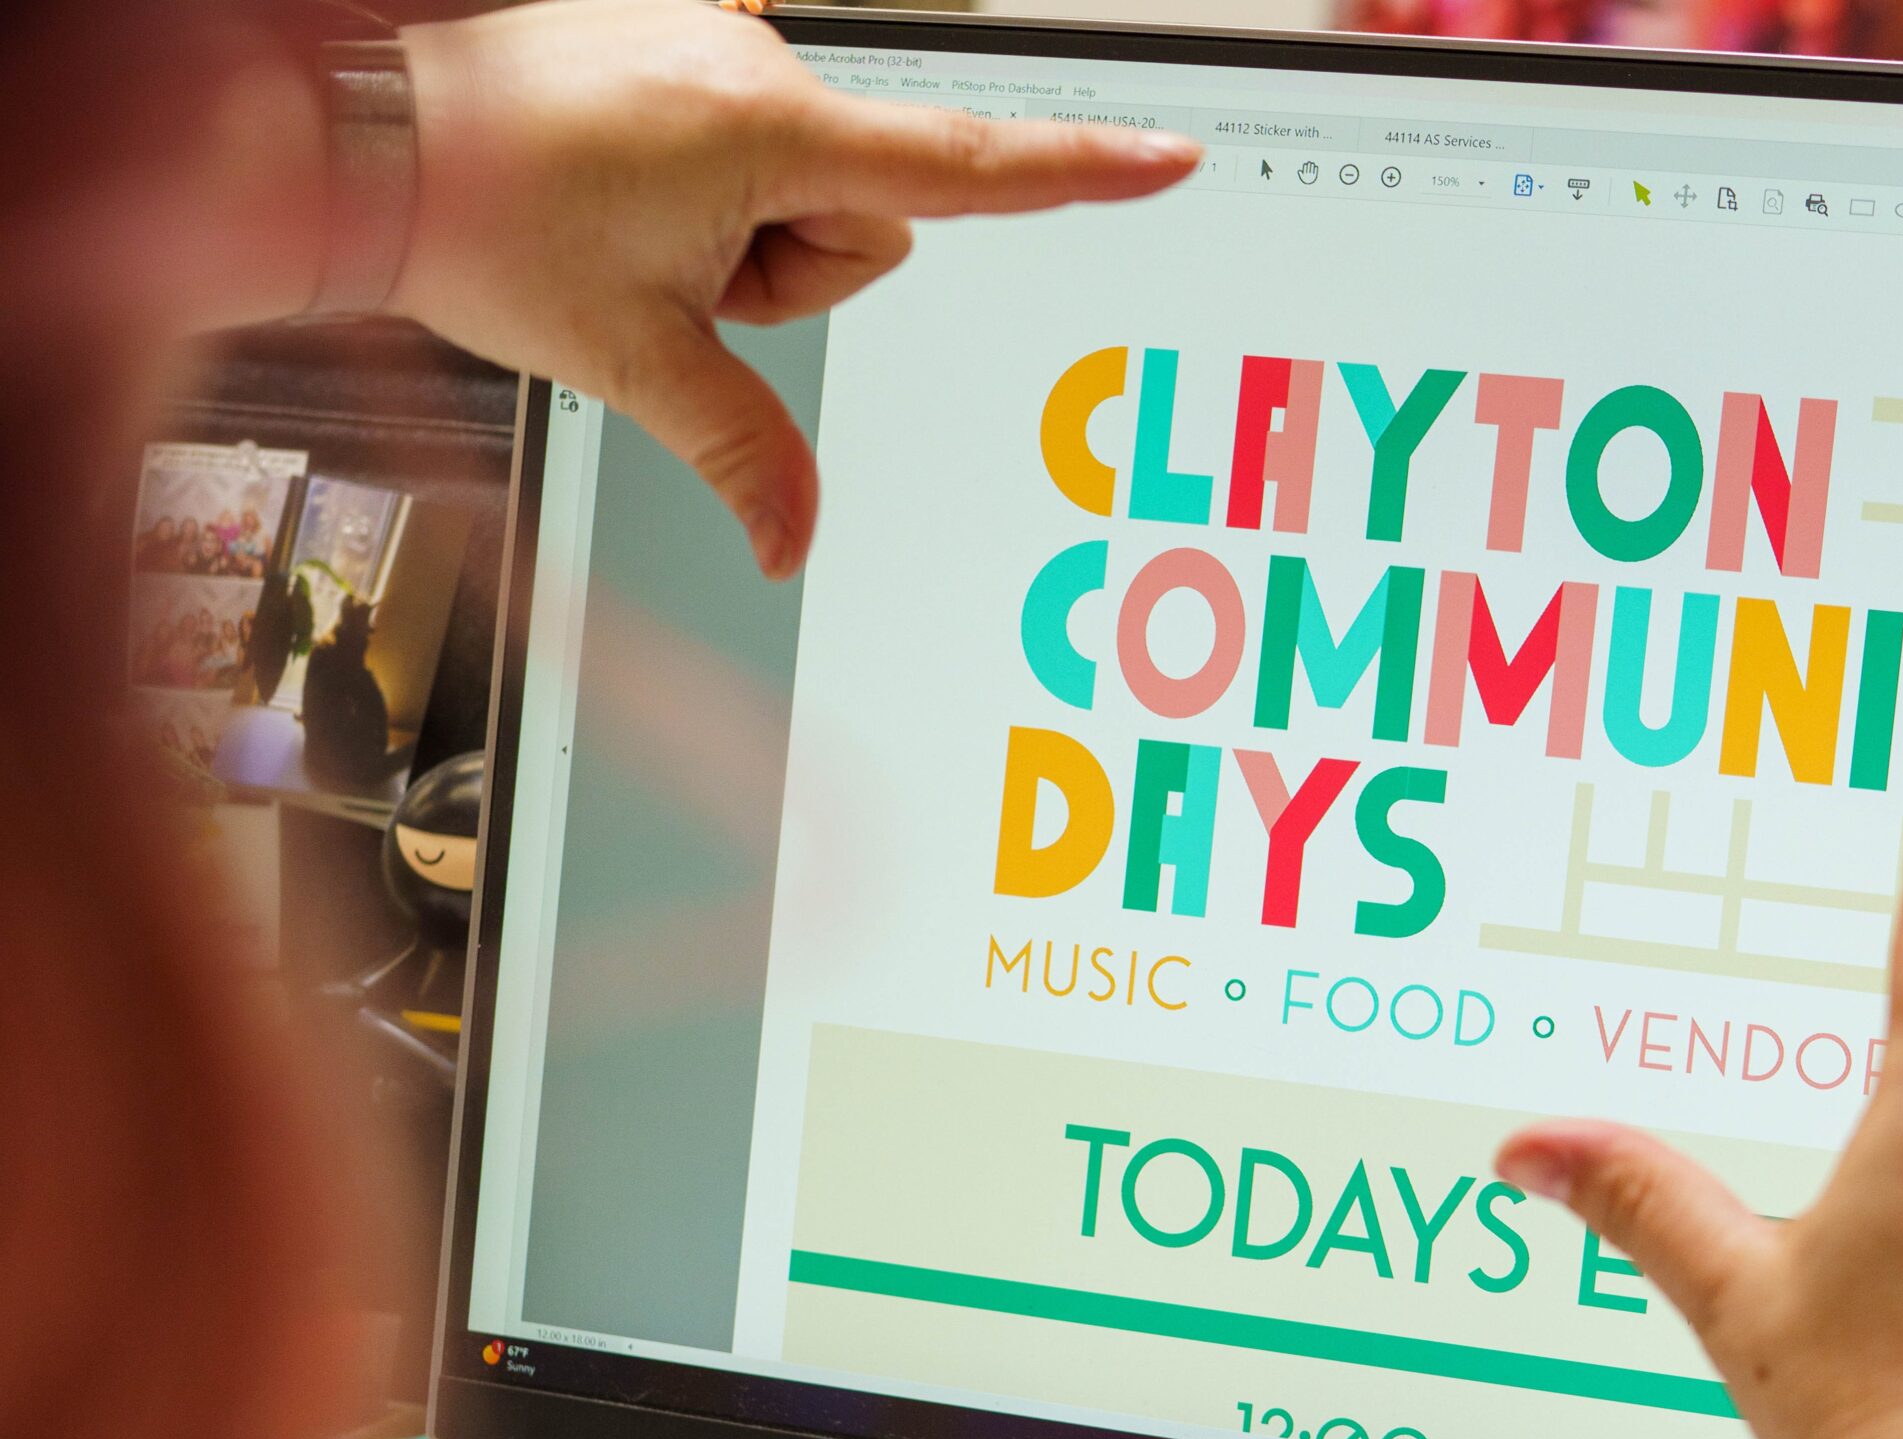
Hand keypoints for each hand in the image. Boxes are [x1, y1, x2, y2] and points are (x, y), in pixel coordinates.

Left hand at [391, 0, 1197, 577]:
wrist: (356, 134)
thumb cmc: (481, 215)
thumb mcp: (631, 357)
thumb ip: (743, 452)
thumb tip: (792, 545)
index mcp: (767, 130)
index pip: (961, 168)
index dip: (1078, 169)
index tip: (1167, 157)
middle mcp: (757, 64)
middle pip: (862, 216)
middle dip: (788, 271)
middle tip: (678, 281)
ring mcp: (717, 44)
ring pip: (802, 184)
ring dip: (742, 234)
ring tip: (637, 234)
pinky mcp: (684, 40)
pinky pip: (748, 137)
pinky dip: (705, 184)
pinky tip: (621, 193)